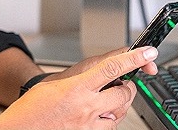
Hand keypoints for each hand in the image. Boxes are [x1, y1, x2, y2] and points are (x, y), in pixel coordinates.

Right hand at [0, 46, 157, 129]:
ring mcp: (88, 125)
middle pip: (123, 94)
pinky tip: (96, 116)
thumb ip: (78, 80)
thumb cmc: (29, 110)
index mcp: (75, 88)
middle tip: (120, 84)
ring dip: (116, 106)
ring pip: (119, 113)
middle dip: (125, 88)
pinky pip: (108, 127)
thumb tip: (98, 75)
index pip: (112, 68)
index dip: (133, 59)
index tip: (148, 53)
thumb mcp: (52, 86)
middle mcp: (85, 108)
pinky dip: (107, 120)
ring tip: (102, 101)